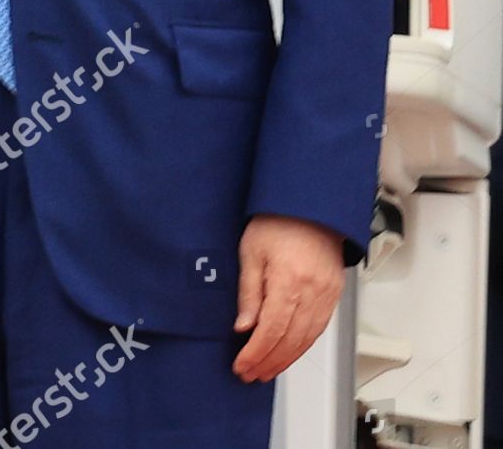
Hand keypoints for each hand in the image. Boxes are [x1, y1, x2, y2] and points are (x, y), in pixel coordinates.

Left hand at [231, 213, 345, 381]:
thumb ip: (249, 292)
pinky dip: (303, 345)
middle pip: (291, 340)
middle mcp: (312, 290)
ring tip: (267, 369)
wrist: (309, 204)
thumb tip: (244, 327)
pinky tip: (289, 352)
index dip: (256, 353)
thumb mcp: (251, 251)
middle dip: (269, 361)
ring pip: (307, 339)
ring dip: (286, 359)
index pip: (272, 330)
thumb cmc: (277, 221)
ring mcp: (327, 293)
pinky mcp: (334, 293)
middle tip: (251, 373)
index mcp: (289, 279)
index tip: (242, 365)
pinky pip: (319, 328)